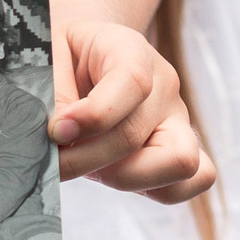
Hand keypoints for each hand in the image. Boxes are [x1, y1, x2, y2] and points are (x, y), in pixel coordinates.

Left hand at [51, 19, 211, 202]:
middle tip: (56, 160)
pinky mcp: (177, 150)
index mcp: (130, 50)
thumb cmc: (60, 58)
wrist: (80, 56)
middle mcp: (163, 85)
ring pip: (178, 163)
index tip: (56, 131)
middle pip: (139, 135)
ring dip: (123, 176)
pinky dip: (155, 189)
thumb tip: (60, 140)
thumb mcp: (46, 61)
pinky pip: (192, 182)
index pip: (133, 83)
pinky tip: (114, 175)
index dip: (93, 116)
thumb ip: (52, 98)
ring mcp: (176, 119)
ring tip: (88, 168)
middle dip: (87, 158)